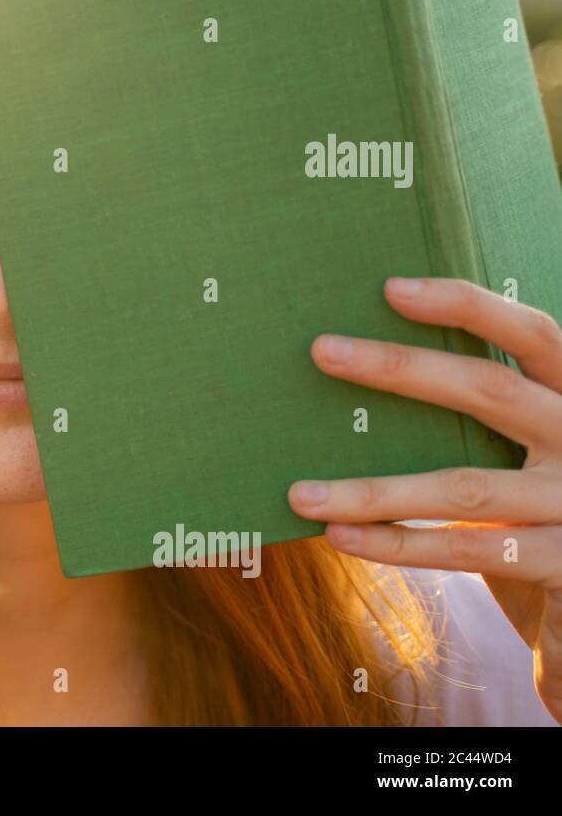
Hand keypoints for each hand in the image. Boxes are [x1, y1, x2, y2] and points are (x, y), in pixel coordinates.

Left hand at [287, 276, 561, 723]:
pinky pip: (466, 548)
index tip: (392, 288)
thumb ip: (482, 409)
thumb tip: (360, 362)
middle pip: (491, 390)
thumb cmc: (539, 504)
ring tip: (299, 493)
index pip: (533, 333)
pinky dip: (397, 544)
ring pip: (462, 487)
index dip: (469, 307)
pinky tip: (340, 536)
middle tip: (321, 350)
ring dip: (373, 490)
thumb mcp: (528, 445)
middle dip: (400, 368)